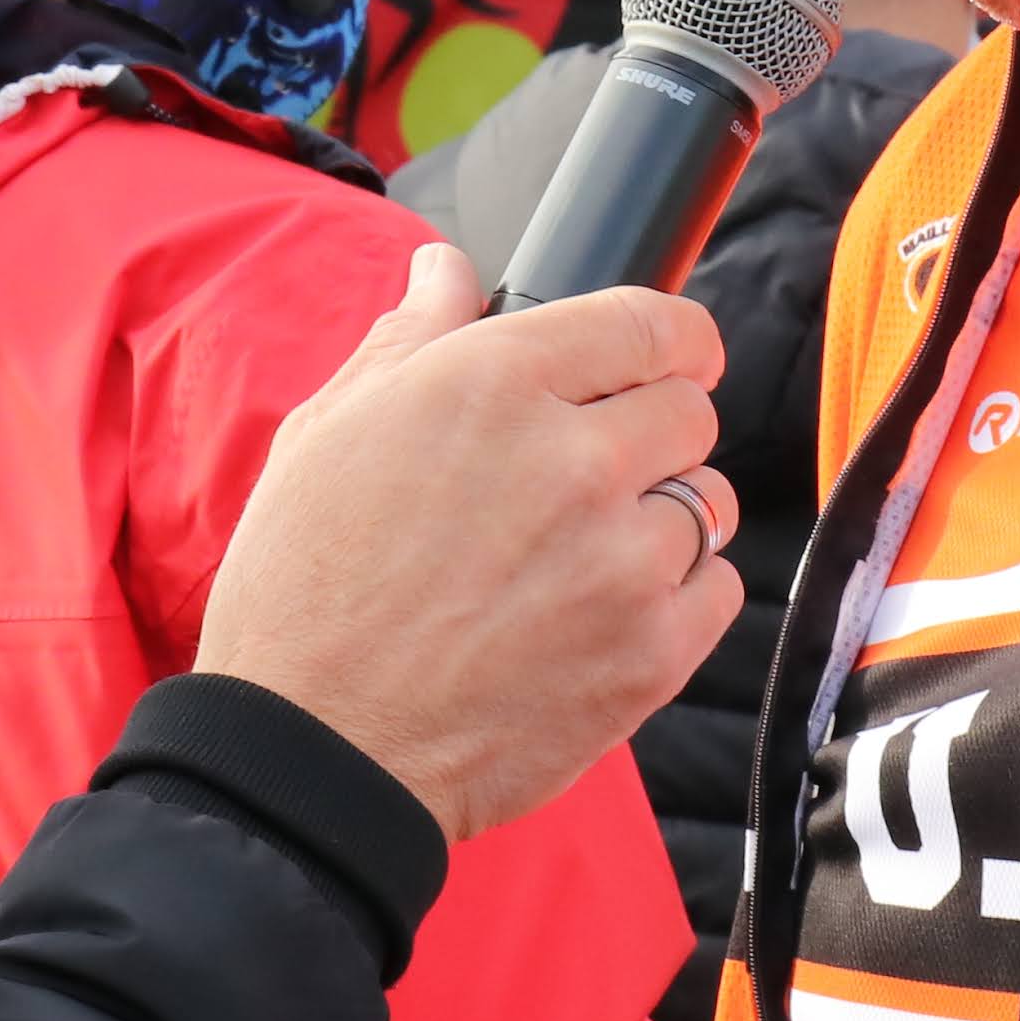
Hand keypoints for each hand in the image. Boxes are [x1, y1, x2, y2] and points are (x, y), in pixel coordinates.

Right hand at [201, 243, 740, 842]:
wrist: (315, 751)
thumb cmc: (303, 591)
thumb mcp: (328, 433)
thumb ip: (409, 338)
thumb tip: (445, 269)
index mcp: (493, 384)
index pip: (649, 322)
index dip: (672, 337)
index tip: (674, 356)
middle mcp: (574, 458)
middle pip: (689, 409)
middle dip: (652, 431)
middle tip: (592, 476)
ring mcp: (622, 559)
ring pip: (705, 502)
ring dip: (662, 518)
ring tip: (584, 557)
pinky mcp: (651, 652)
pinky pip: (716, 590)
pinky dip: (679, 596)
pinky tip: (605, 613)